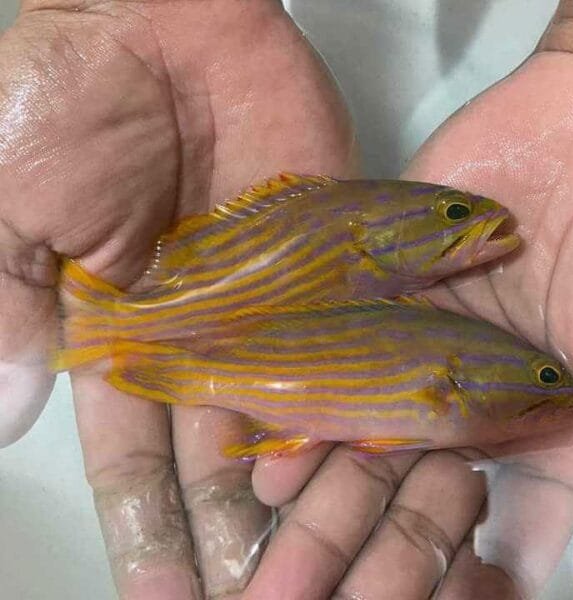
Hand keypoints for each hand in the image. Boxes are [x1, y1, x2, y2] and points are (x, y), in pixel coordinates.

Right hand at [0, 1, 356, 596]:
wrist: (162, 23)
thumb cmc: (68, 100)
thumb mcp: (8, 208)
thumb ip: (7, 310)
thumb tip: (10, 417)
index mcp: (116, 330)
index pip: (128, 451)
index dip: (143, 520)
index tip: (159, 585)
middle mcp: (193, 330)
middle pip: (210, 450)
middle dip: (223, 526)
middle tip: (247, 597)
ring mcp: (262, 301)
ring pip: (276, 413)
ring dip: (287, 486)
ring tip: (305, 560)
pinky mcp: (315, 263)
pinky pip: (334, 344)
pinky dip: (343, 401)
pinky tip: (353, 465)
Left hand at [247, 2, 572, 597]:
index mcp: (537, 416)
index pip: (498, 515)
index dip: (457, 561)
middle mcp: (473, 389)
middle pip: (414, 475)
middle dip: (361, 532)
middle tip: (295, 588)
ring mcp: (423, 342)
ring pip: (365, 416)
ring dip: (319, 467)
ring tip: (265, 515)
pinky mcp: (384, 293)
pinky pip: (338, 347)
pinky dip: (304, 385)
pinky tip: (261, 434)